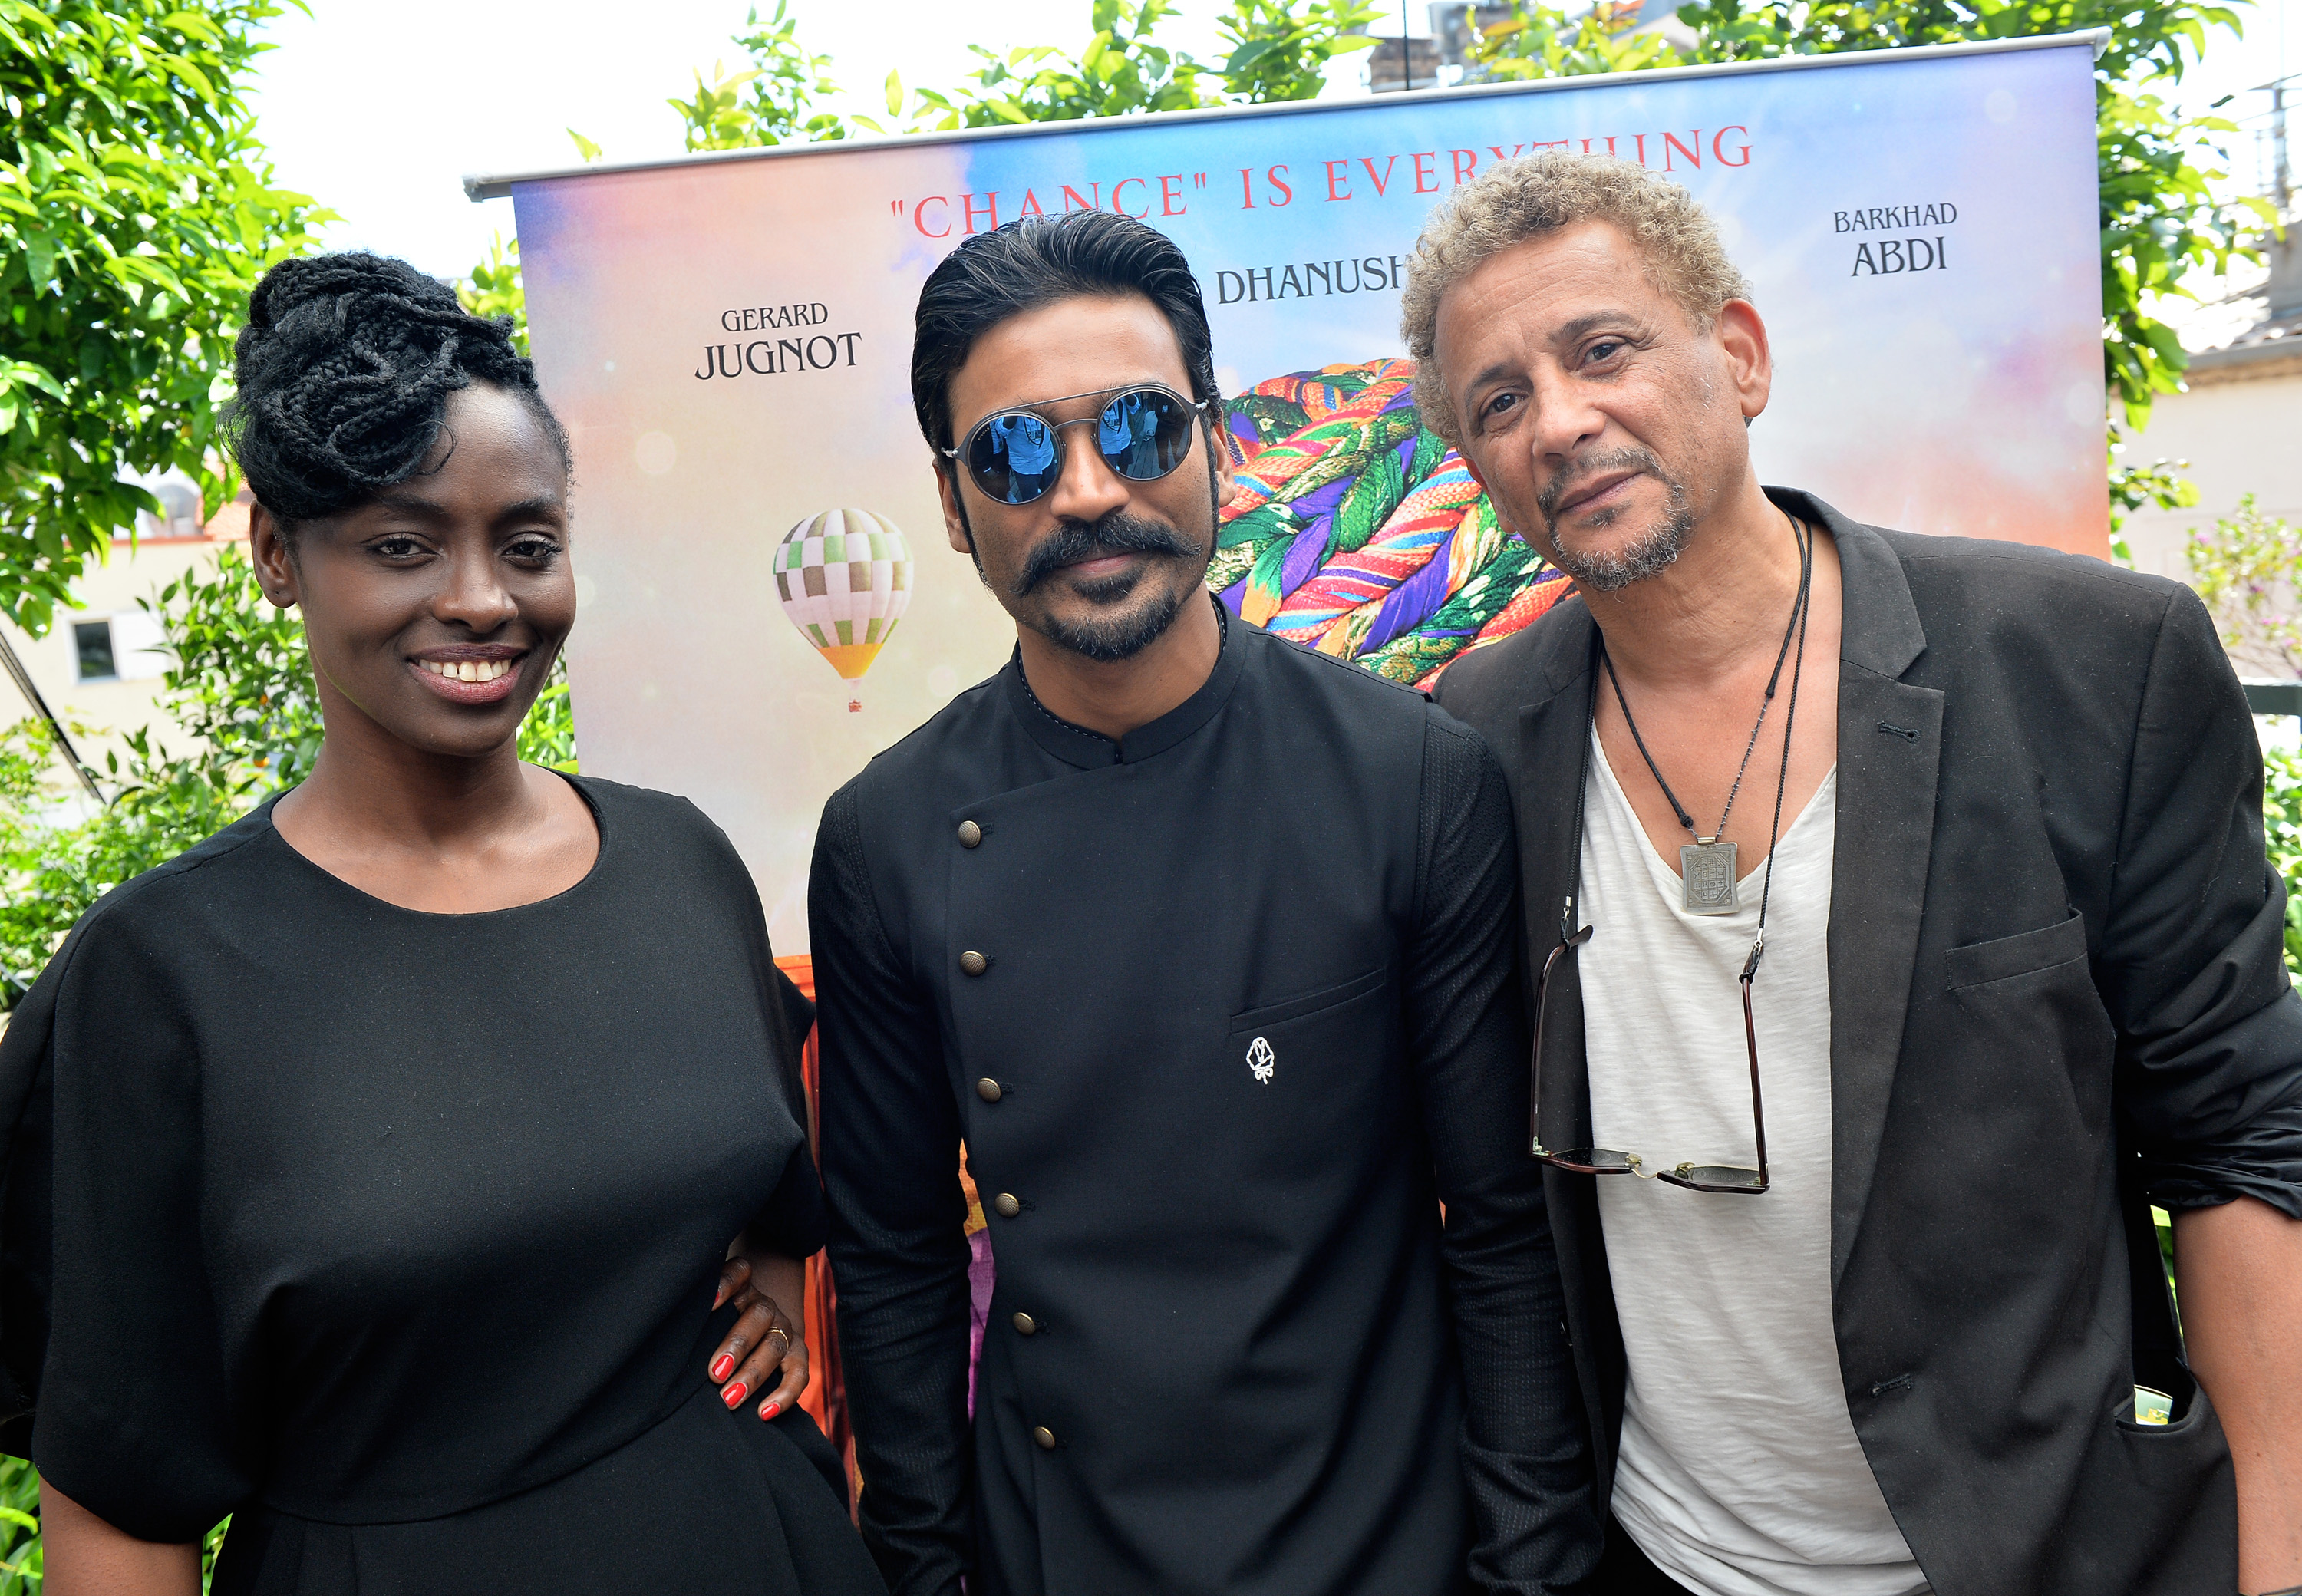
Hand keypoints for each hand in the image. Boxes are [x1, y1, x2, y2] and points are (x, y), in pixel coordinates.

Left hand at [709, 1250, 807, 1421]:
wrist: (753, 1335)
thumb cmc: (713, 1329)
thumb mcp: (705, 1317)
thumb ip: (692, 1320)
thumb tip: (660, 1345)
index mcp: (741, 1289)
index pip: (739, 1273)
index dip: (726, 1284)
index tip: (707, 1304)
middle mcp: (764, 1306)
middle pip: (759, 1315)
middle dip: (737, 1346)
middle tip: (715, 1373)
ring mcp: (783, 1329)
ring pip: (775, 1346)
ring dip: (753, 1374)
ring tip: (729, 1399)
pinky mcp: (797, 1353)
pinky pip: (799, 1372)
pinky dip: (785, 1394)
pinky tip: (764, 1412)